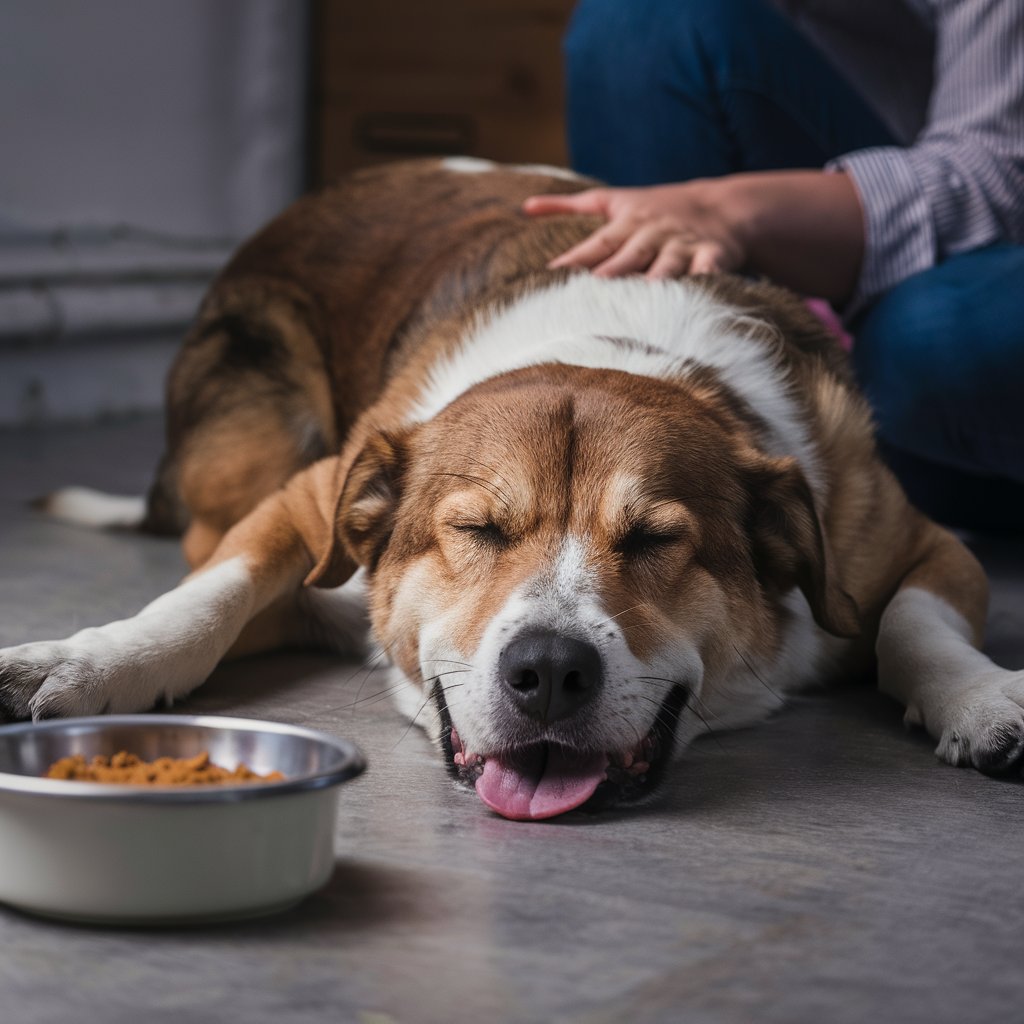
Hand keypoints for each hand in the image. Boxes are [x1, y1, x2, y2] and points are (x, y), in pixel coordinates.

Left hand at [522, 181, 747, 278]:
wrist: (726, 205)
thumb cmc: (659, 208)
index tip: (550, 278)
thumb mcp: (615, 199)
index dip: (573, 261)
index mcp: (626, 224)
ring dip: (653, 284)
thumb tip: (525, 207)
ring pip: (665, 268)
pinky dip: (704, 284)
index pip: (595, 247)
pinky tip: (697, 299)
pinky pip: (708, 272)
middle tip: (585, 300)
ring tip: (638, 304)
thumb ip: (570, 205)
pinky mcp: (713, 256)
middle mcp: (652, 234)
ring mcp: (682, 246)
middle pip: (627, 259)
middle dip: (608, 278)